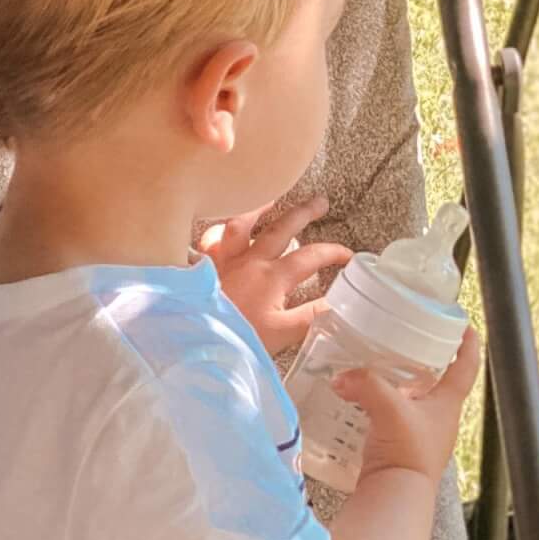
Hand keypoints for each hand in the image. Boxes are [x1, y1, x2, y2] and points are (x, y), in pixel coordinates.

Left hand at [197, 197, 351, 355]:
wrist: (190, 342)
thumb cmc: (237, 340)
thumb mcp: (282, 335)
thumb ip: (312, 317)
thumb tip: (340, 303)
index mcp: (273, 277)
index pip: (311, 257)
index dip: (333, 253)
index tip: (348, 255)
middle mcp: (249, 260)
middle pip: (282, 228)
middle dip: (304, 213)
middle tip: (320, 202)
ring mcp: (223, 260)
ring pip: (242, 223)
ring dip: (259, 208)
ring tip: (271, 197)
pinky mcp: (200, 267)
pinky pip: (209, 239)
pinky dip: (217, 231)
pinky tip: (222, 229)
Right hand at [333, 328, 482, 484]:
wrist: (396, 501)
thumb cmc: (407, 455)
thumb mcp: (390, 409)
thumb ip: (366, 385)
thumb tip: (343, 377)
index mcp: (449, 404)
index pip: (467, 366)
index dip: (468, 344)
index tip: (465, 325)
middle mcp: (441, 420)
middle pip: (441, 382)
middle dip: (429, 362)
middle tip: (412, 341)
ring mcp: (423, 437)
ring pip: (417, 402)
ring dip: (403, 387)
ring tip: (382, 370)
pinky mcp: (401, 450)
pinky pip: (396, 420)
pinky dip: (383, 409)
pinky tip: (364, 404)